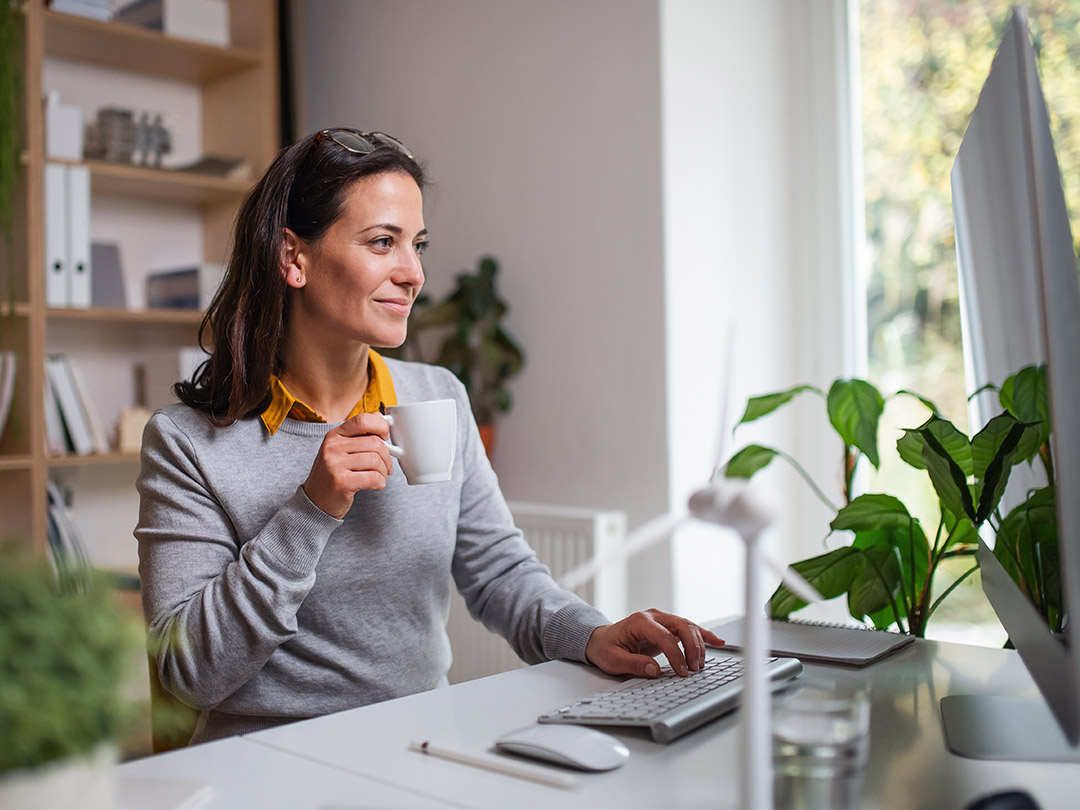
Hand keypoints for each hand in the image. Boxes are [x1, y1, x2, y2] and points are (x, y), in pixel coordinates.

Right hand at [302, 413, 393, 517]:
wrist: (315, 501)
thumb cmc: (334, 474)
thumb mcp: (341, 449)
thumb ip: (360, 434)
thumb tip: (381, 418)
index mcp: (334, 435)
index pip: (363, 420)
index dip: (381, 426)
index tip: (385, 437)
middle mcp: (332, 446)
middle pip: (375, 442)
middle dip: (387, 456)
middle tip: (386, 466)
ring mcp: (335, 464)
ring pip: (376, 460)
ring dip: (384, 472)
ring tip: (379, 477)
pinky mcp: (341, 482)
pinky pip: (373, 478)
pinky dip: (380, 483)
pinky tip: (375, 485)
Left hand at [584, 609, 724, 678]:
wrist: (601, 640)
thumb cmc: (606, 648)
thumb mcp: (613, 660)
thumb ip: (633, 665)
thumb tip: (655, 670)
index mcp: (640, 621)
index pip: (665, 636)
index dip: (676, 655)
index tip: (681, 672)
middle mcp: (654, 617)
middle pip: (682, 626)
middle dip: (692, 647)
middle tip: (694, 669)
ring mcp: (662, 620)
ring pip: (688, 626)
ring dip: (699, 644)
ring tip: (700, 665)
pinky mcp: (668, 627)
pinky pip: (689, 629)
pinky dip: (704, 635)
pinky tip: (718, 642)